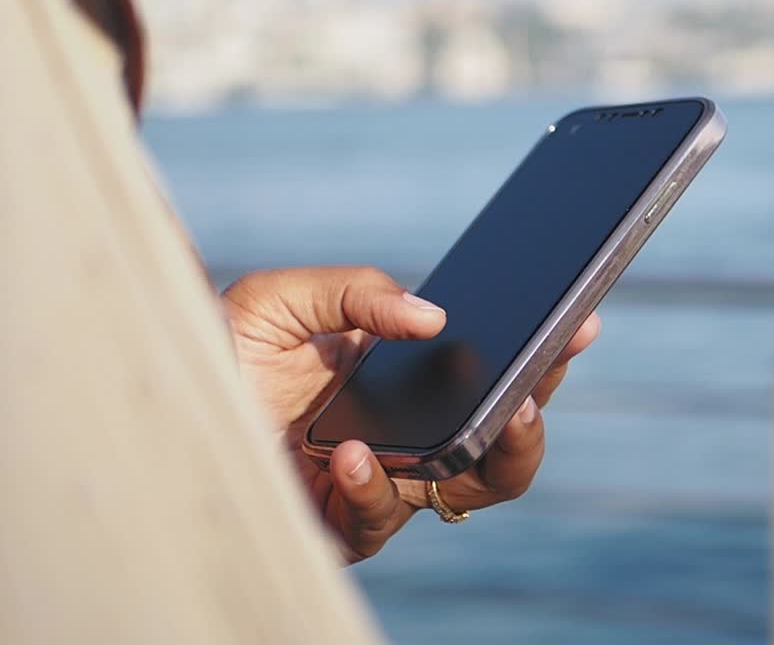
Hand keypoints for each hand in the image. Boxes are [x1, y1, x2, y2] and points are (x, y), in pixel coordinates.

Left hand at [221, 267, 598, 562]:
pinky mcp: (341, 524)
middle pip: (505, 435)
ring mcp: (383, 481)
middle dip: (539, 404)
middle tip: (542, 373)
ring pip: (475, 489)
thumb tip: (435, 319)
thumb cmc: (221, 352)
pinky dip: (376, 487)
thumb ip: (358, 295)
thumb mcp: (284, 299)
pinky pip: (381, 521)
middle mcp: (409, 433)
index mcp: (409, 378)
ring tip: (497, 412)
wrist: (152, 403)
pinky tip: (356, 453)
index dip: (542, 351)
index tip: (577, 320)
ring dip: (499, 453)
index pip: (495, 370)